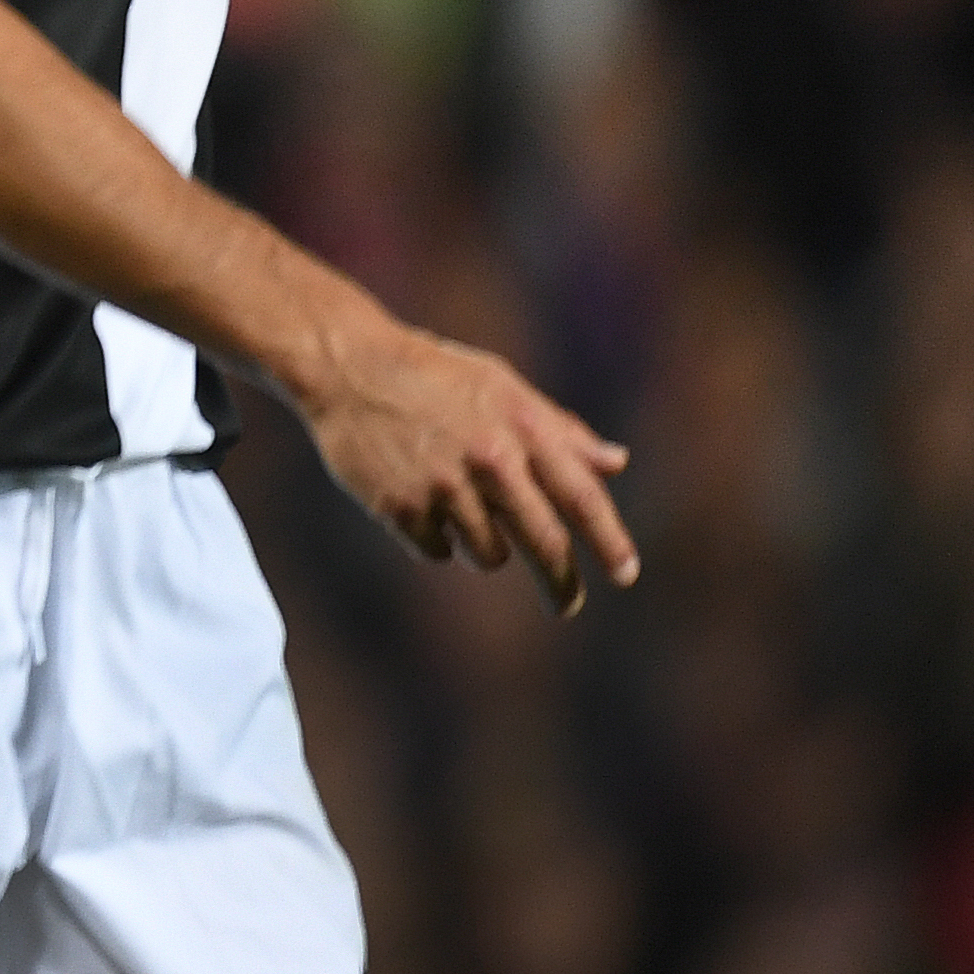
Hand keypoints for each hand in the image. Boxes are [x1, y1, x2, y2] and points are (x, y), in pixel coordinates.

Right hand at [302, 317, 638, 615]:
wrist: (348, 367)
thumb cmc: (436, 375)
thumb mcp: (503, 388)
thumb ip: (560, 430)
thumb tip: (616, 464)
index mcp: (522, 426)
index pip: (581, 497)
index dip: (609, 541)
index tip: (625, 575)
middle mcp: (489, 458)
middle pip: (544, 544)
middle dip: (560, 584)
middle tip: (566, 605)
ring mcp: (442, 485)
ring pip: (488, 554)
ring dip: (484, 546)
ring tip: (459, 508)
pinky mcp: (400, 506)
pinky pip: (437, 551)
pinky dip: (436, 538)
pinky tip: (420, 502)